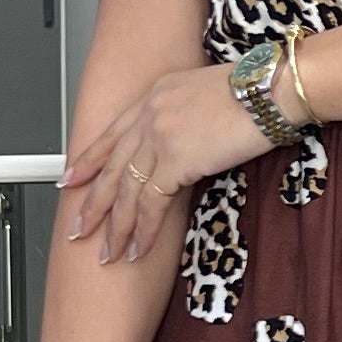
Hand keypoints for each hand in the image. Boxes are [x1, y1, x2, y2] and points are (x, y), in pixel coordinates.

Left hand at [61, 62, 271, 263]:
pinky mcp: (176, 161)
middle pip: (111, 167)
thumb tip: (184, 142)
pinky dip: (143, 231)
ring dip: (116, 228)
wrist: (271, 88)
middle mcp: (149, 115)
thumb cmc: (255, 89)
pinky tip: (137, 249)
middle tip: (78, 229)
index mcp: (155, 96)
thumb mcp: (206, 91)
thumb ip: (183, 114)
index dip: (88, 160)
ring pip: (126, 191)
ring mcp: (159, 138)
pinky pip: (151, 204)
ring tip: (109, 253)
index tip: (71, 178)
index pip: (111, 134)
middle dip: (92, 203)